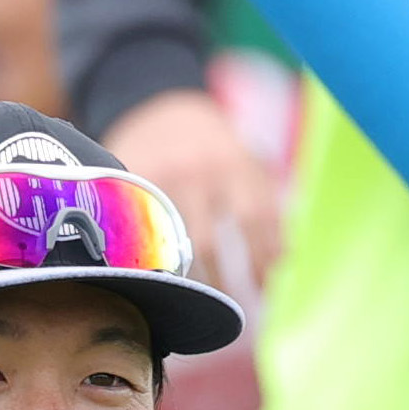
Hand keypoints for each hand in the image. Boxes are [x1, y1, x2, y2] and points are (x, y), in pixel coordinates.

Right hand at [107, 86, 283, 300]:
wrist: (156, 103)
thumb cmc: (210, 146)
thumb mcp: (242, 160)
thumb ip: (263, 204)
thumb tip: (285, 261)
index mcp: (231, 161)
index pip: (253, 220)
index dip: (261, 258)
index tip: (266, 288)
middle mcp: (193, 170)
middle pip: (207, 243)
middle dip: (220, 281)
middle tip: (229, 305)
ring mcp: (155, 179)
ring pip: (167, 247)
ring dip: (183, 280)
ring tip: (195, 300)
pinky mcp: (124, 187)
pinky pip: (135, 236)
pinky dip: (147, 261)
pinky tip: (156, 279)